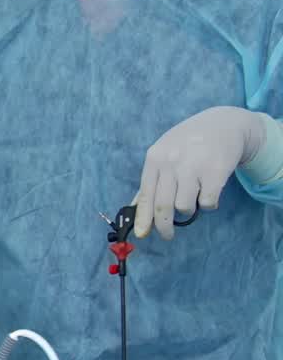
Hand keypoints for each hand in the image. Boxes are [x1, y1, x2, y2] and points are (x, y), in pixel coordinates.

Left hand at [134, 107, 265, 239]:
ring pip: (185, 207)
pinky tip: (209, 191)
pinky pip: (207, 203)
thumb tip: (136, 209)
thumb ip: (152, 180)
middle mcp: (172, 162)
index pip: (145, 194)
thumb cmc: (189, 143)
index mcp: (155, 158)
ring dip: (189, 210)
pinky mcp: (216, 172)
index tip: (142, 234)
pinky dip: (208, 204)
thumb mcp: (164, 153)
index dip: (143, 218)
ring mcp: (194, 167)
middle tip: (167, 235)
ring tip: (194, 196)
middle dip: (164, 226)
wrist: (224, 124)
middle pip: (163, 206)